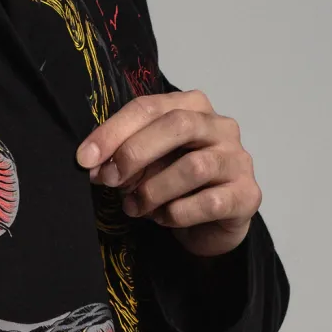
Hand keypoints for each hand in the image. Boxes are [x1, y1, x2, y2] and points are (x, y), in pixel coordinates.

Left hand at [75, 90, 261, 256]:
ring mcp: (237, 160)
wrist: (213, 224)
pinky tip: (163, 219)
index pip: (149, 107)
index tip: (84, 159)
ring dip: (154, 190)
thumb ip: (123, 158)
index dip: (113, 132)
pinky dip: (177, 214)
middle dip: (135, 153)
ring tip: (135, 207)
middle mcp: (221, 127)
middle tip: (110, 180)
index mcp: (193, 107)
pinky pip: (208, 202)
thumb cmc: (178, 186)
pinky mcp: (247, 195)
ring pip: (193, 166)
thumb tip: (93, 166)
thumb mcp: (146, 165)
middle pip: (177, 125)